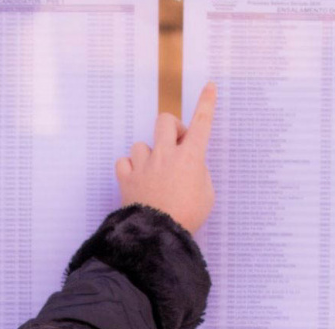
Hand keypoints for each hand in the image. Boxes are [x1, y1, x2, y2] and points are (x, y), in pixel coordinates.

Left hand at [116, 83, 217, 233]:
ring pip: (141, 144)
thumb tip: (189, 167)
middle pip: (165, 121)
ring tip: (153, 174)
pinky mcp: (127, 177)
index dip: (207, 103)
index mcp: (190, 157)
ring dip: (148, 154)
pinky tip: (136, 179)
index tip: (210, 87)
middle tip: (176, 145)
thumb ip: (199, 174)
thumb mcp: (206, 195)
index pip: (202, 123)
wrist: (158, 234)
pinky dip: (129, 168)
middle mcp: (165, 155)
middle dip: (171, 128)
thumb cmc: (188, 216)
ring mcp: (144, 164)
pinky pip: (124, 162)